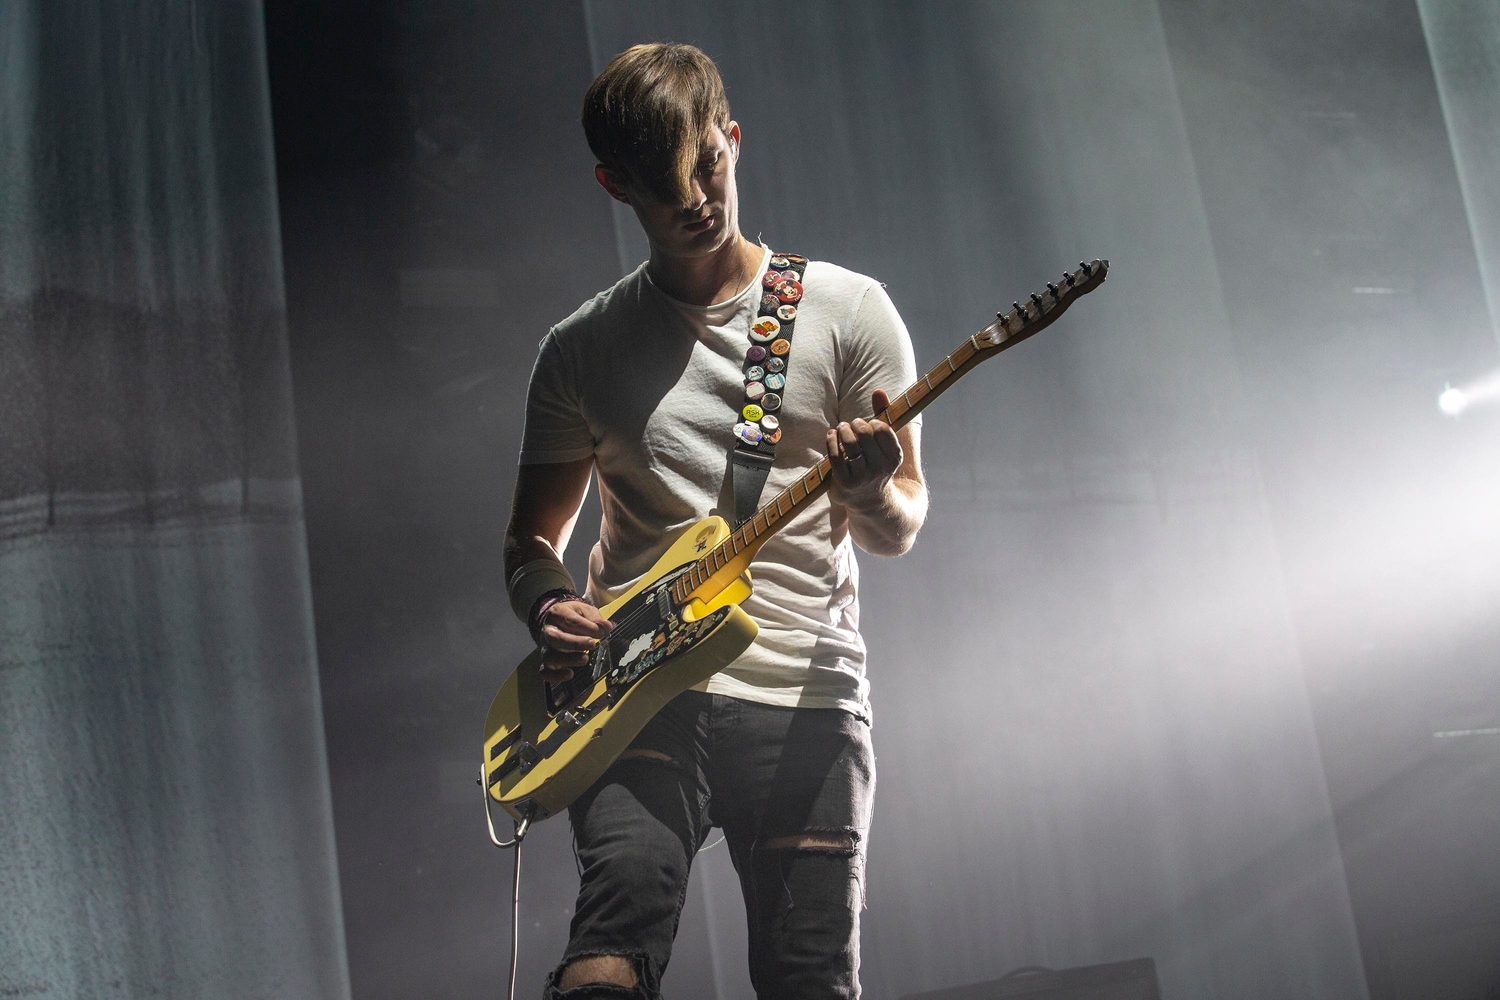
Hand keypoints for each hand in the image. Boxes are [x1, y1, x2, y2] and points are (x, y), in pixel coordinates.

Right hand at [537, 599, 612, 682]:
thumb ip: (595, 618)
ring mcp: (545, 646)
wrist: (555, 621)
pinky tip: (569, 674)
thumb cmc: (573, 616)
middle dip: (575, 643)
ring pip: (549, 655)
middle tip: (592, 644)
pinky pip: (544, 670)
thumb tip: (606, 627)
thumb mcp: (584, 610)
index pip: (569, 620)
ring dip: (567, 659)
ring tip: (585, 659)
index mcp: (557, 613)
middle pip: (555, 637)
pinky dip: (555, 675)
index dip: (586, 627)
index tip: (600, 632)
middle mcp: (548, 630)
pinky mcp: (546, 660)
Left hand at [826, 389, 902, 508]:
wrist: (868, 500)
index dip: (873, 422)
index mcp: (894, 458)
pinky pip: (835, 454)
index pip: (882, 429)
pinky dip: (831, 439)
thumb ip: (883, 415)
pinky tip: (832, 435)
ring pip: (850, 442)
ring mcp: (861, 476)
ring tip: (841, 428)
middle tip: (852, 424)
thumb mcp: (884, 444)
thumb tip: (878, 391)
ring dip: (842, 429)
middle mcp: (880, 468)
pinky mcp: (844, 482)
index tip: (868, 425)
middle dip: (856, 423)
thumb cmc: (874, 463)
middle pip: (865, 433)